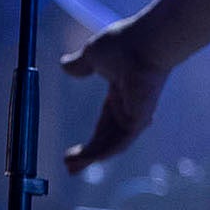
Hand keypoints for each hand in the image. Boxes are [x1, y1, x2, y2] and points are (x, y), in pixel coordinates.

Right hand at [61, 19, 174, 173]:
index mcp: (119, 93)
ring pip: (112, 144)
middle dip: (89, 155)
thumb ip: (79, 64)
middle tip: (70, 166)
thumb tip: (65, 65)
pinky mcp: (139, 119)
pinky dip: (103, 152)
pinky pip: (120, 143)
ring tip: (71, 166)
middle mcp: (129, 107)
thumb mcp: (92, 55)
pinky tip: (87, 158)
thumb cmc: (123, 43)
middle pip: (107, 139)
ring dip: (92, 157)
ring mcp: (135, 115)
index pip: (104, 123)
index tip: (73, 151)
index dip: (90, 139)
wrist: (143, 42)